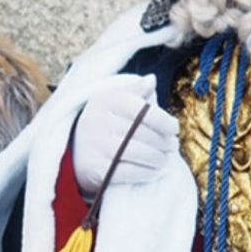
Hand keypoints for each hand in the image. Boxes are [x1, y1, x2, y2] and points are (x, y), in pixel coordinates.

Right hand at [72, 74, 179, 196]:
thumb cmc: (105, 123)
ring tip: (165, 158)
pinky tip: (155, 170)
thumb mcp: (114, 101)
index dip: (163, 121)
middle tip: (172, 146)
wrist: (76, 151)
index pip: (142, 110)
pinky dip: (147, 172)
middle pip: (143, 133)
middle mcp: (97, 120)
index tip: (174, 128)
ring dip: (158, 158)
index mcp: (104, 100)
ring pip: (139, 152)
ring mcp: (95, 145)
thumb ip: (134, 90)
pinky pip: (131, 172)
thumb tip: (151, 79)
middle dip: (164, 142)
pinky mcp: (96, 168)